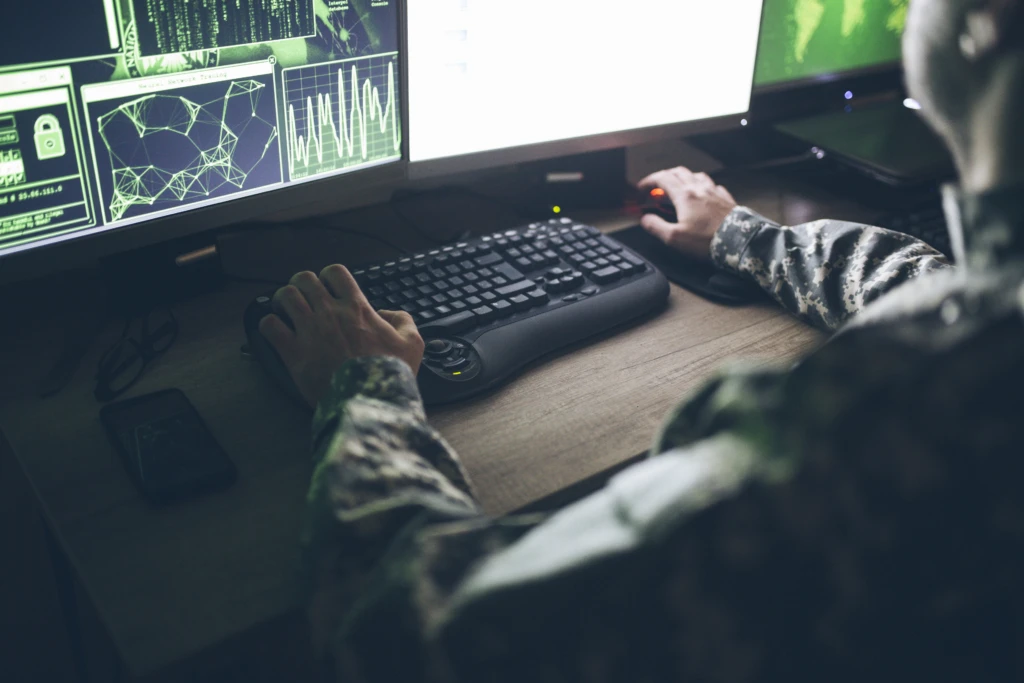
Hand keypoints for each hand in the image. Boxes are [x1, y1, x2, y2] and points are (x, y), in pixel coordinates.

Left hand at [258, 265, 424, 407]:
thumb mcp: (412, 344)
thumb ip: (403, 321)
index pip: (335, 272)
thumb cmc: (391, 373)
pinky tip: (276, 333)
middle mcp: (330, 312)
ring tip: (285, 312)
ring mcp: (310, 330)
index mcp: (357, 307)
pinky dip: (269, 326)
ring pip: (284, 296)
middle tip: (303, 300)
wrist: (371, 401)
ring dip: (282, 301)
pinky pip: (269, 325)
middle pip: (304, 279)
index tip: (328, 290)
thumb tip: (387, 313)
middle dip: (300, 286)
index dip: (328, 277)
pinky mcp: (294, 352)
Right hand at [638, 166, 736, 260]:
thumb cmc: (707, 240)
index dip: (648, 181)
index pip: (661, 179)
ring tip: (679, 188)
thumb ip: (656, 226)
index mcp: (684, 196)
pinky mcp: (726, 199)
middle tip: (657, 188)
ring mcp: (714, 192)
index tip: (641, 189)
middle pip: (678, 172)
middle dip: (664, 176)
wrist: (739, 241)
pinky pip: (713, 186)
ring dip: (684, 178)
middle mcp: (699, 189)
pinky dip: (703, 187)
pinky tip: (703, 195)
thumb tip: (645, 219)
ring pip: (696, 175)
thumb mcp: (674, 238)